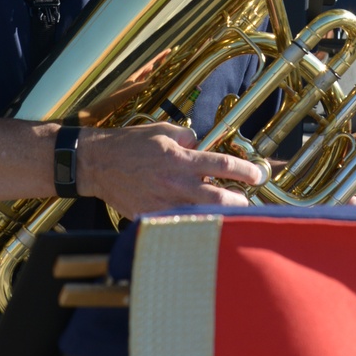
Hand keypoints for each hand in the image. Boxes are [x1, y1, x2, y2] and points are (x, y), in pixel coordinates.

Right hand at [77, 123, 264, 217]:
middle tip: (248, 201)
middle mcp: (175, 183)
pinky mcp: (152, 216)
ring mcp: (163, 203)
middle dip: (239, 202)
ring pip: (201, 216)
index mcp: (180, 159)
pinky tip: (200, 223)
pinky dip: (192, 224)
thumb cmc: (130, 145)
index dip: (245, 171)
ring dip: (219, 216)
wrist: (97, 164)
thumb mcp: (162, 131)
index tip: (258, 175)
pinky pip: (178, 223)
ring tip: (230, 215)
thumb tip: (203, 144)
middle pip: (218, 199)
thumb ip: (188, 138)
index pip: (222, 165)